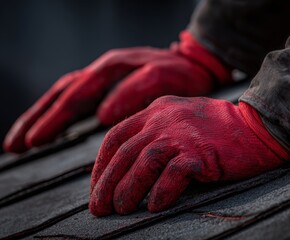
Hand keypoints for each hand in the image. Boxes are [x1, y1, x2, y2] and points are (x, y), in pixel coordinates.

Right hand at [3, 31, 231, 152]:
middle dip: (36, 120)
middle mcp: (101, 71)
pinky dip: (56, 115)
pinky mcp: (105, 87)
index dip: (54, 119)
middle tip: (13, 145)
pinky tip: (45, 129)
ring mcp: (101, 78)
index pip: (76, 95)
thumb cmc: (180, 75)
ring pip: (63, 96)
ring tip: (18, 141)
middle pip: (61, 95)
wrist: (191, 65)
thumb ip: (133, 93)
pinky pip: (74, 99)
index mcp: (112, 69)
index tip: (35, 140)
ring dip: (39, 118)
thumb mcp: (162, 79)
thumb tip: (102, 114)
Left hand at [89, 96, 289, 215]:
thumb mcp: (178, 120)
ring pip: (143, 162)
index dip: (102, 164)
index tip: (97, 185)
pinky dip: (161, 192)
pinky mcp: (200, 152)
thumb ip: (155, 134)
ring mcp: (182, 134)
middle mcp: (163, 119)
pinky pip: (173, 173)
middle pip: (125, 153)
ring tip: (121, 210)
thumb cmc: (216, 129)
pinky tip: (154, 207)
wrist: (256, 124)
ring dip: (128, 189)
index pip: (116, 136)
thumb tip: (130, 166)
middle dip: (107, 182)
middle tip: (99, 208)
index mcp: (155, 111)